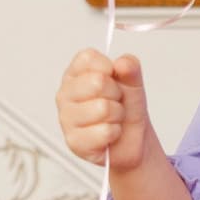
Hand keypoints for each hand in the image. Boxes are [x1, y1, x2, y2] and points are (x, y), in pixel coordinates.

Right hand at [55, 48, 151, 171]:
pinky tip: (109, 135)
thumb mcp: (133, 83)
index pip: (88, 58)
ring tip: (112, 119)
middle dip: (116, 94)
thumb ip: (130, 67)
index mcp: (74, 74)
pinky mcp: (74, 142)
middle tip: (114, 102)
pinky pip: (105, 131)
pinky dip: (115, 133)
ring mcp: (66, 118)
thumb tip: (122, 63)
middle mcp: (65, 94)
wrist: (132, 140)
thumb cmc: (126, 108)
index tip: (113, 78)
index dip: (109, 68)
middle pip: (98, 82)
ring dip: (117, 115)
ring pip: (103, 108)